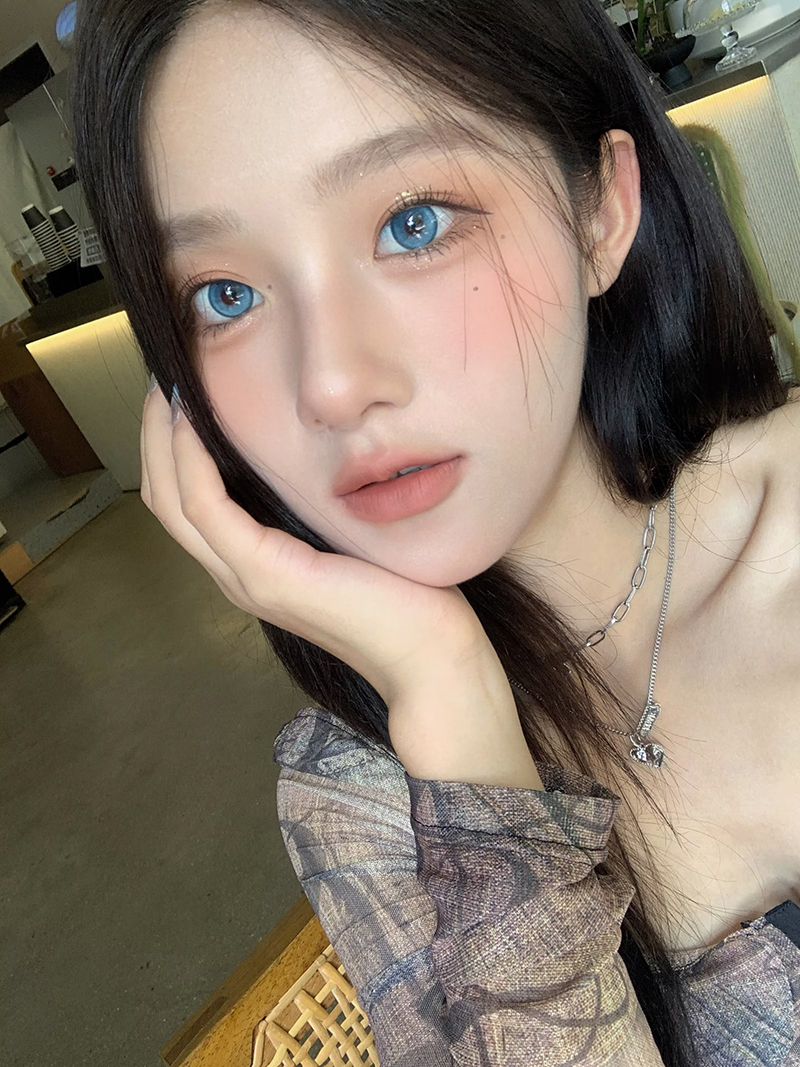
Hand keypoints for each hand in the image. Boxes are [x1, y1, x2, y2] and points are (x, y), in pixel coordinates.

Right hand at [140, 382, 494, 709]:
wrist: (428, 655)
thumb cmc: (404, 597)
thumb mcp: (349, 538)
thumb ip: (318, 508)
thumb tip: (316, 453)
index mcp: (253, 566)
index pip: (185, 502)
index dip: (171, 447)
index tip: (181, 392)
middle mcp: (236, 574)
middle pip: (163, 497)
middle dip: (155, 435)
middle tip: (163, 379)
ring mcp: (245, 577)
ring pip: (171, 499)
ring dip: (162, 439)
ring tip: (168, 388)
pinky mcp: (265, 573)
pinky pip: (205, 505)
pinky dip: (190, 459)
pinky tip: (195, 421)